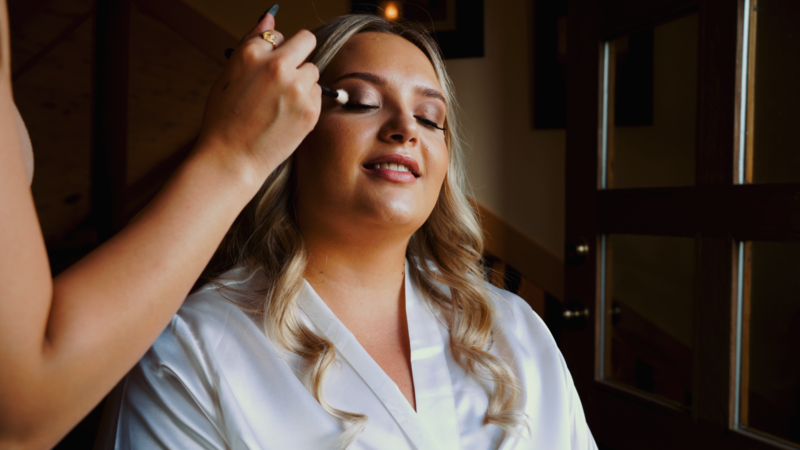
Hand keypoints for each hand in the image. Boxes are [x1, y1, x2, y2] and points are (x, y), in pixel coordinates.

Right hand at [197, 12, 320, 184]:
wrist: (232, 158)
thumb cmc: (225, 117)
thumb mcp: (229, 74)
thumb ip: (251, 43)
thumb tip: (270, 18)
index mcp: (252, 53)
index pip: (279, 35)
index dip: (274, 51)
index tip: (266, 69)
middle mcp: (277, 66)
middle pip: (307, 41)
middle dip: (299, 54)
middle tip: (286, 75)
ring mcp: (297, 88)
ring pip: (313, 70)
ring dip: (302, 81)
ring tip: (280, 102)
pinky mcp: (310, 110)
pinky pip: (317, 93)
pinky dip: (306, 102)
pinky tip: (286, 116)